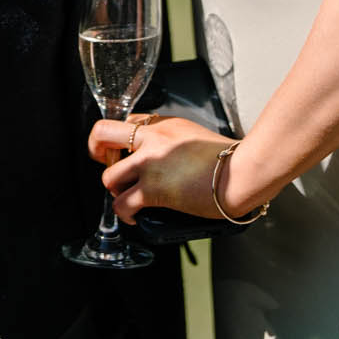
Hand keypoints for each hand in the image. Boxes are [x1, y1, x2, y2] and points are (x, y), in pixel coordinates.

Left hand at [88, 111, 238, 222]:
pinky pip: (122, 204)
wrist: (241, 173)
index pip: (126, 121)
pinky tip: (132, 217)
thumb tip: (165, 155)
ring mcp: (150, 163)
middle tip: (104, 162)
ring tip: (127, 196)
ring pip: (109, 176)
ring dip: (115, 190)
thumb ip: (173, 140)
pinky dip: (124, 214)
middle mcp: (151, 138)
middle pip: (102, 133)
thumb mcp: (194, 135)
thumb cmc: (228, 159)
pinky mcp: (154, 190)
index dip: (120, 138)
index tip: (123, 151)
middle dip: (96, 150)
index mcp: (163, 124)